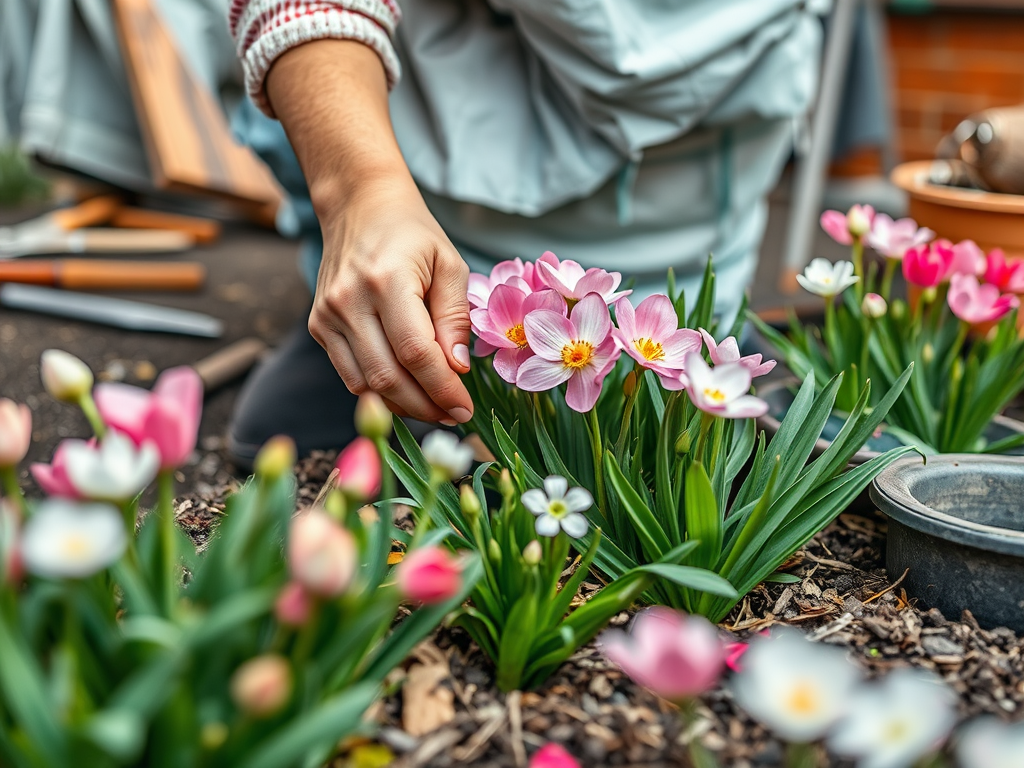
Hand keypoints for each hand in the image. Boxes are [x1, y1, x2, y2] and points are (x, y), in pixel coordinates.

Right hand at [264, 39, 473, 424]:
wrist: (359, 207)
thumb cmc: (413, 236)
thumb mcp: (450, 265)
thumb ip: (455, 318)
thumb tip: (458, 370)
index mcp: (386, 281)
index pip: (416, 353)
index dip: (443, 389)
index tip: (466, 409)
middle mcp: (349, 301)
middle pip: (389, 377)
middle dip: (427, 406)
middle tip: (456, 417)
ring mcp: (327, 316)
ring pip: (366, 386)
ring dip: (404, 407)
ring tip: (436, 409)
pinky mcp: (318, 327)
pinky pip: (351, 376)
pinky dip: (381, 393)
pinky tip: (409, 394)